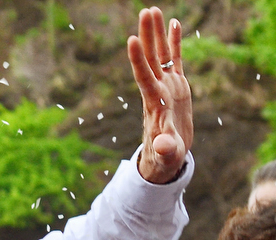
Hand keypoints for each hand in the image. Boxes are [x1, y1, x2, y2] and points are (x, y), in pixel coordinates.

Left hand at [129, 7, 192, 182]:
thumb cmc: (165, 157)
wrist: (166, 156)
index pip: (144, 77)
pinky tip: (172, 23)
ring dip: (156, 33)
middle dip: (147, 36)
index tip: (131, 40)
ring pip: (160, 54)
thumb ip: (165, 149)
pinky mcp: (177, 86)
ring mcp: (166, 86)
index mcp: (155, 103)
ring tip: (153, 11)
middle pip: (150, 58)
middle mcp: (158, 90)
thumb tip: (163, 145)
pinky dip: (173, 42)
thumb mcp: (167, 154)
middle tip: (145, 12)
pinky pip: (174, 59)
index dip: (137, 59)